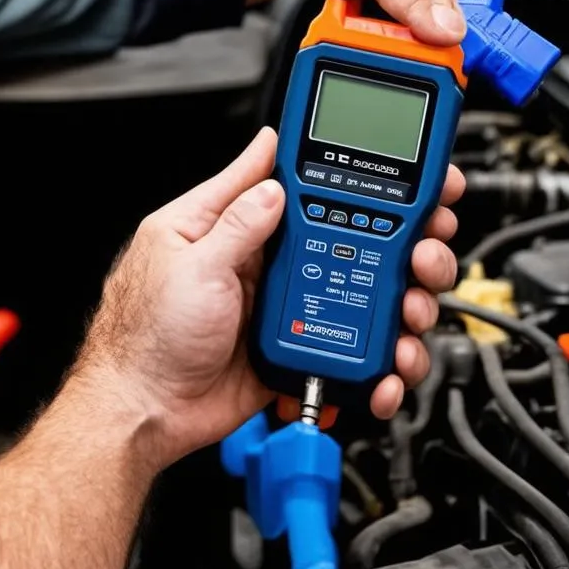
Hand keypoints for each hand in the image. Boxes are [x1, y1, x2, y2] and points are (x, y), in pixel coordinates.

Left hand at [75, 127, 462, 468]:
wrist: (146, 413)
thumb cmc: (145, 338)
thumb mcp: (190, 267)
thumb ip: (237, 223)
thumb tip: (273, 181)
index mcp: (223, 225)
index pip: (282, 177)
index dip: (330, 162)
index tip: (384, 156)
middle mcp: (259, 259)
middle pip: (342, 232)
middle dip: (395, 241)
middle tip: (424, 251)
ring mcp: (280, 301)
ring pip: (356, 289)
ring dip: (395, 303)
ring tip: (410, 316)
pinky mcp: (293, 343)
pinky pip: (344, 342)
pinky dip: (369, 357)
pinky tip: (379, 370)